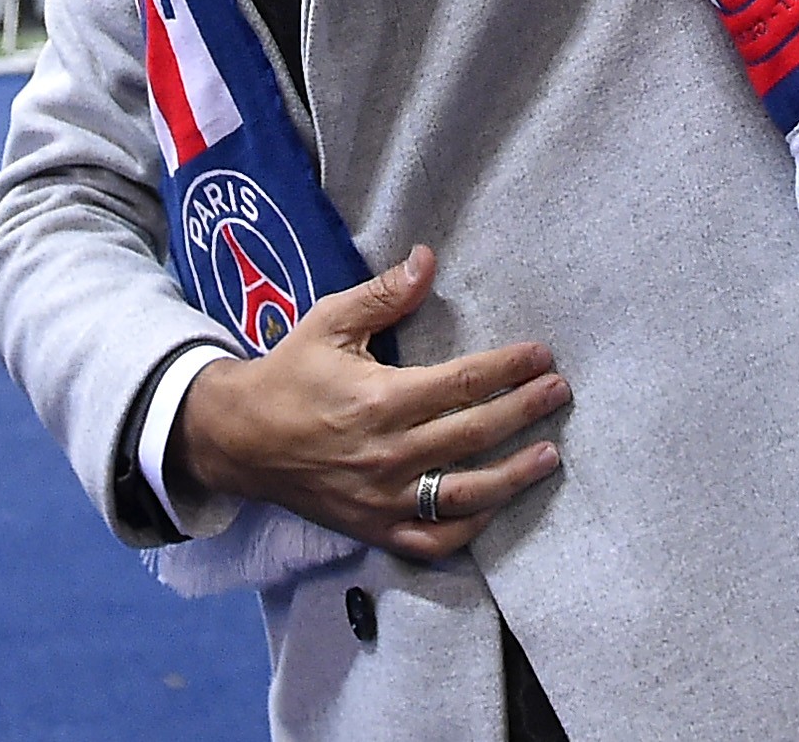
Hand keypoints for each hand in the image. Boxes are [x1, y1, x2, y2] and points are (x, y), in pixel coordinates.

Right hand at [168, 244, 568, 562]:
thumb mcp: (329, 322)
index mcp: (380, 400)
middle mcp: (387, 454)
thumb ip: (383, 294)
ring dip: (512, 476)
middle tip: (559, 392)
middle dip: (524, 411)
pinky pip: (431, 540)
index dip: (509, 368)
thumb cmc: (290, 374)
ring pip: (462, 495)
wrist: (238, 440)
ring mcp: (381, 498)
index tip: (542, 356)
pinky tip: (496, 505)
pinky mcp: (373, 528)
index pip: (463, 384)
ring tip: (549, 455)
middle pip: (473, 434)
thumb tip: (427, 258)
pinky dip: (468, 528)